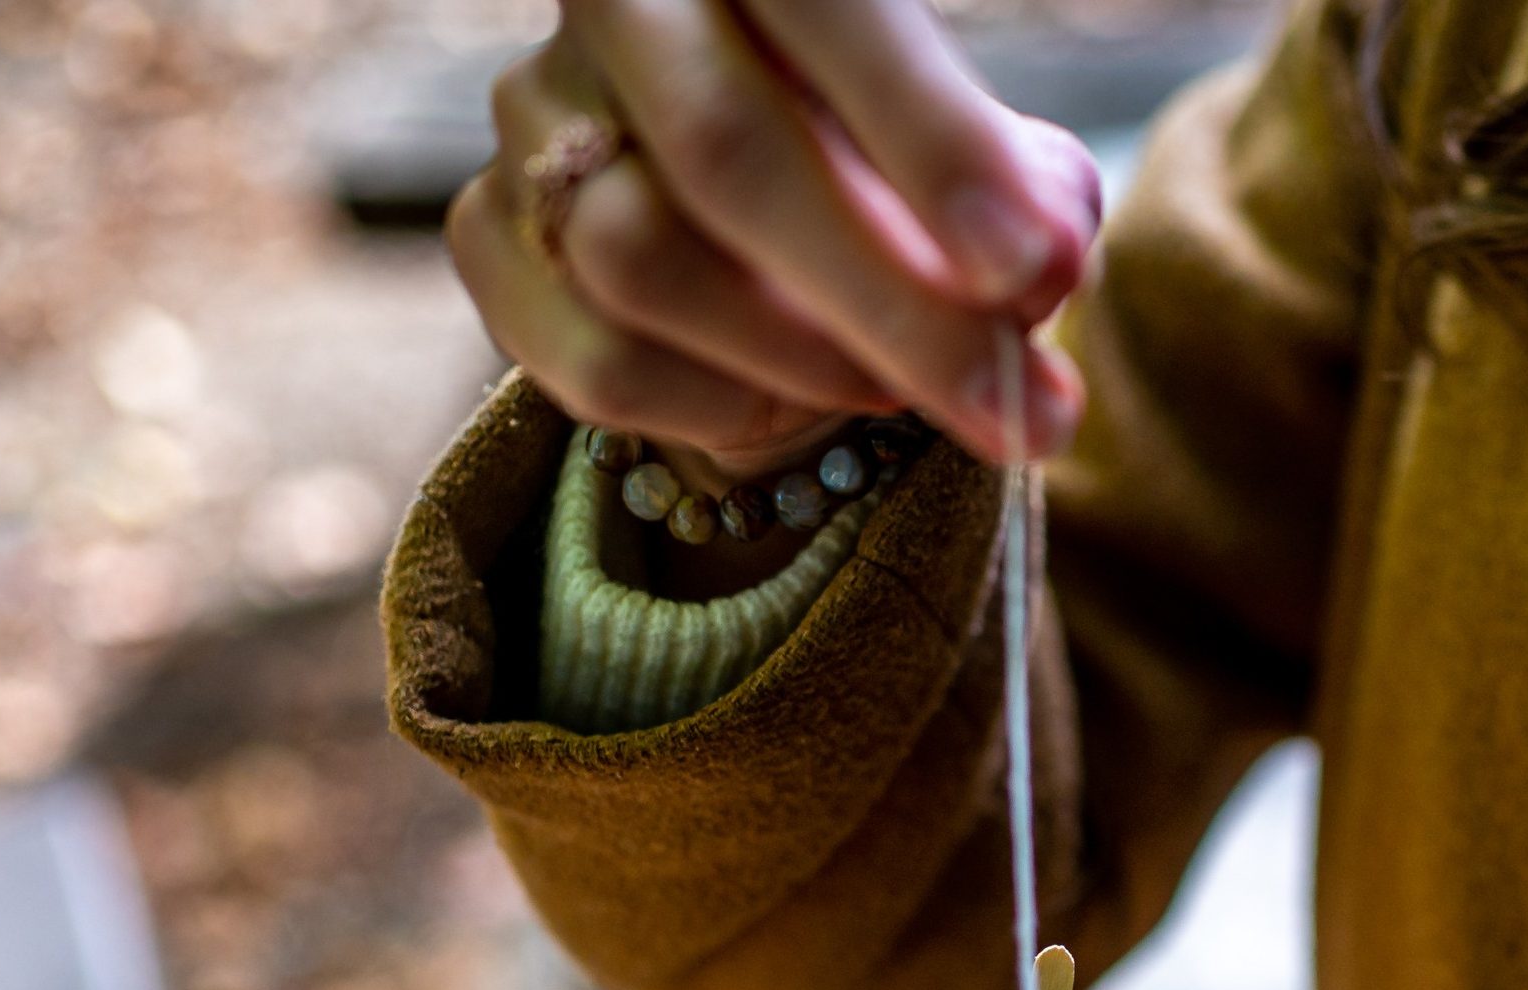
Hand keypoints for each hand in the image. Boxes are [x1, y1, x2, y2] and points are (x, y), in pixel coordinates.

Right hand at [448, 0, 1096, 480]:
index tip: (1033, 271)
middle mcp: (624, 7)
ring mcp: (536, 114)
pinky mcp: (488, 233)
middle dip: (892, 307)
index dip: (935, 144)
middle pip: (725, 150)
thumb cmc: (906, 181)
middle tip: (1019, 411)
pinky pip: (593, 357)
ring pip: (637, 256)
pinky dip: (717, 411)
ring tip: (901, 391)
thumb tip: (1039, 262)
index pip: (832, 13)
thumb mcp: (993, 167)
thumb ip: (1029, 199)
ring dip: (802, 362)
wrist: (774, 237)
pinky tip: (792, 407)